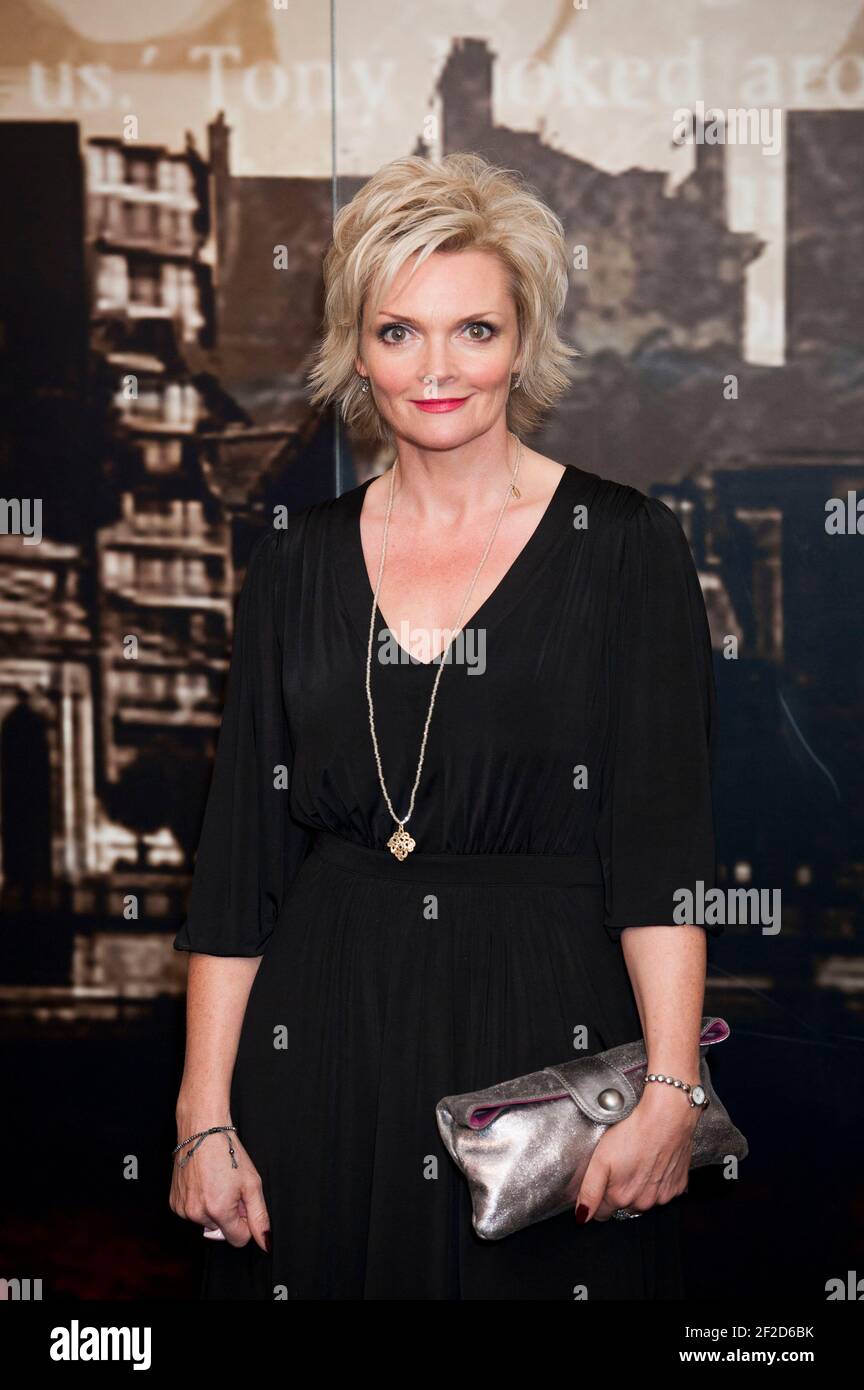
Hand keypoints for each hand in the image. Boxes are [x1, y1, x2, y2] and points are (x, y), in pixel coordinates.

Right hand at [170, 1121, 270, 1251]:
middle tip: (230, 1187)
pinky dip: (200, 1202)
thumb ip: (259, 1217)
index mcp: (218, 1211)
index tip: (244, 1202)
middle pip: (222, 1230)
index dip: (245, 1221)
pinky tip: (203, 1183)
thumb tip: (265, 1243)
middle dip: (229, 1214)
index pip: (238, 1239)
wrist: (202, 1130)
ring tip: (216, 1182)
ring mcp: (183, 1209)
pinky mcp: (174, 1202)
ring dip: (214, 1208)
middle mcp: (197, 1214)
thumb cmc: (228, 1151)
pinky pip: (193, 1213)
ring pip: (207, 1222)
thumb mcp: (252, 1184)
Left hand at [573, 1086, 700, 1222]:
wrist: (668, 1116)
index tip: (601, 1181)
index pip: (602, 1213)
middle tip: (620, 1165)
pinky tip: (654, 1162)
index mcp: (621, 1197)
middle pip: (623, 1206)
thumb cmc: (634, 1131)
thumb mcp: (600, 1158)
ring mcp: (663, 1195)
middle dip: (619, 1191)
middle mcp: (644, 1202)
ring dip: (640, 1187)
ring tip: (638, 1161)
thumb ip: (589, 1191)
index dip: (598, 1198)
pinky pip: (663, 1191)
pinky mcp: (678, 1186)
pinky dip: (658, 1181)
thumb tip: (582, 1217)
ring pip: (644, 1199)